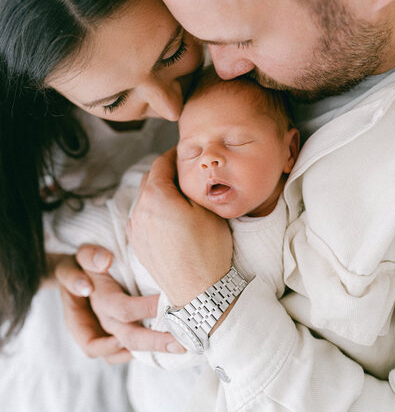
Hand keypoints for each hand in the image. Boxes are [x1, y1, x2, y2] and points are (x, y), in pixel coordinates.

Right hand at [55, 246, 184, 361]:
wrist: (72, 275)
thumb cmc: (83, 263)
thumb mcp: (83, 254)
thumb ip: (91, 256)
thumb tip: (106, 261)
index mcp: (96, 300)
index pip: (122, 309)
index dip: (145, 308)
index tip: (167, 303)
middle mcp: (99, 320)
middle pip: (127, 337)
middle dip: (154, 342)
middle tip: (180, 342)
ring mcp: (103, 331)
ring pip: (123, 350)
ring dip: (148, 351)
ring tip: (174, 348)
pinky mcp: (108, 336)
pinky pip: (119, 354)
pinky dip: (137, 354)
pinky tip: (159, 350)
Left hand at [127, 148, 232, 305]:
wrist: (199, 292)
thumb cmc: (208, 249)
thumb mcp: (207, 208)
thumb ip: (192, 184)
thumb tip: (186, 172)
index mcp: (155, 196)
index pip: (161, 163)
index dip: (173, 155)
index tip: (184, 153)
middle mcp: (139, 210)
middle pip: (150, 179)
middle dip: (165, 172)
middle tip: (184, 171)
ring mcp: (135, 229)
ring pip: (144, 199)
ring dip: (158, 192)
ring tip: (179, 194)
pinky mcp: (137, 245)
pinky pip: (141, 218)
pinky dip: (152, 210)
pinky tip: (168, 216)